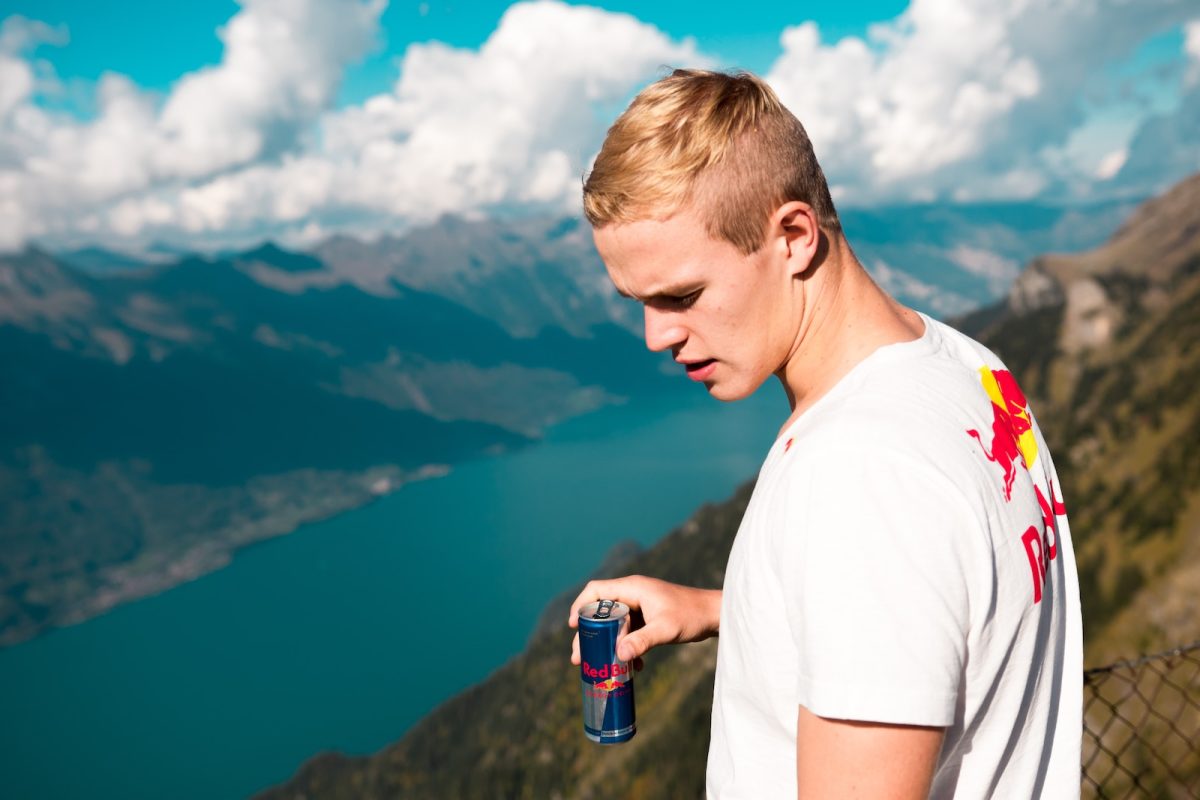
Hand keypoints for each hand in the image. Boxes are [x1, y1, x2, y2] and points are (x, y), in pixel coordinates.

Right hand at [567, 575, 720, 665]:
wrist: (714, 616)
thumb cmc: (692, 616)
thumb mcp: (665, 630)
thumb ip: (642, 641)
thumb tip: (618, 655)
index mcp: (633, 588)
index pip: (596, 590)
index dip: (580, 606)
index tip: (573, 627)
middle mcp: (633, 594)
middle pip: (600, 611)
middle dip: (589, 634)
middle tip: (579, 657)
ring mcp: (641, 606)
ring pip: (613, 624)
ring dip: (606, 644)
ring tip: (598, 666)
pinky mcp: (648, 618)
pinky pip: (628, 632)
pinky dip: (625, 647)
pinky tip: (632, 666)